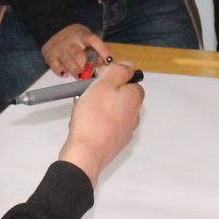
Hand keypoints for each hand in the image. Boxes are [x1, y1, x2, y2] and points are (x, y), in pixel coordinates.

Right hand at [41, 24, 108, 77]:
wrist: (53, 29)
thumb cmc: (74, 37)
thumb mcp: (86, 37)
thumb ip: (96, 49)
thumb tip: (106, 62)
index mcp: (82, 35)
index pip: (94, 41)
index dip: (102, 51)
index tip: (109, 60)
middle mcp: (70, 41)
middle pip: (79, 55)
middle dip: (86, 66)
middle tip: (92, 74)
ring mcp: (59, 48)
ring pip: (68, 62)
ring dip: (75, 71)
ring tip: (81, 76)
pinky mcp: (50, 55)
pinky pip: (55, 65)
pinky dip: (60, 71)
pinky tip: (65, 74)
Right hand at [59, 62, 142, 185]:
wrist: (86, 153)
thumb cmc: (94, 119)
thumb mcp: (104, 84)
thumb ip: (119, 71)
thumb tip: (128, 66)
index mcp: (135, 98)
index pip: (130, 81)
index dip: (113, 77)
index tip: (98, 80)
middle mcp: (134, 115)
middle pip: (120, 96)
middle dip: (103, 93)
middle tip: (87, 94)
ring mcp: (125, 130)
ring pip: (111, 111)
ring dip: (97, 107)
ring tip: (82, 109)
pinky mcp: (114, 142)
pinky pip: (105, 125)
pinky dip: (95, 122)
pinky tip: (83, 123)